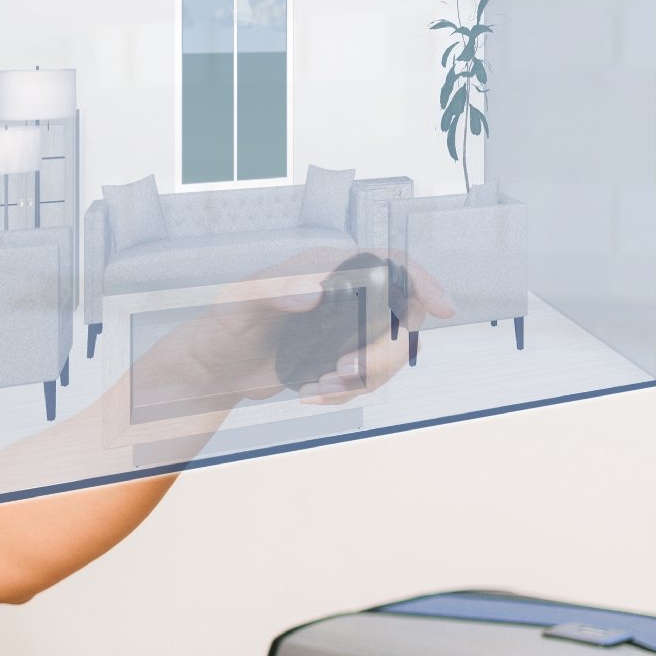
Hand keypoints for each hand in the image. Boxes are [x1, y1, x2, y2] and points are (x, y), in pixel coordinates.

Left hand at [149, 247, 454, 407]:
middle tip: (346, 371)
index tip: (442, 309)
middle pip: (400, 318)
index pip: (390, 263)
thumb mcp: (238, 304)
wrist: (212, 368)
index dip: (422, 282)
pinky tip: (313, 392)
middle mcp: (344, 294)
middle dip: (383, 353)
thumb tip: (316, 291)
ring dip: (363, 378)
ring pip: (387, 354)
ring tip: (319, 386)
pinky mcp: (340, 356)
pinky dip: (346, 392)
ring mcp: (345, 327)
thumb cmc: (221, 325)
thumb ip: (272, 291)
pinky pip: (366, 378)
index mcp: (326, 268)